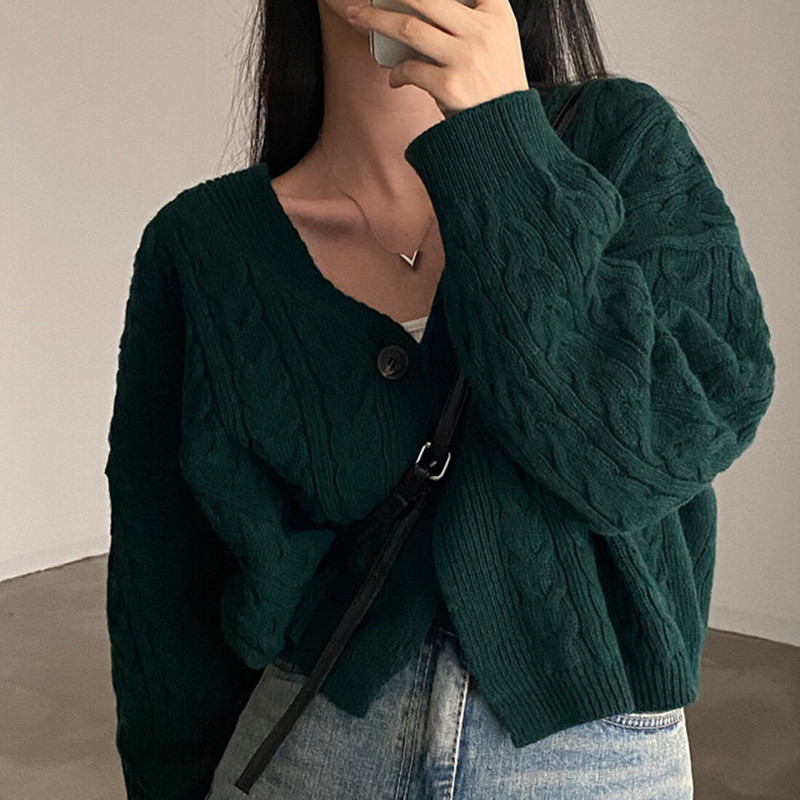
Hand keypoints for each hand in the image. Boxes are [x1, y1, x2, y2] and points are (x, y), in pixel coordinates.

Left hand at [345, 0, 529, 118]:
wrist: (508, 130)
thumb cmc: (497, 87)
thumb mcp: (500, 43)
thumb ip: (473, 21)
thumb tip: (419, 11)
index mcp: (497, 15)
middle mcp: (482, 32)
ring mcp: (465, 58)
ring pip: (409, 28)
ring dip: (376, 20)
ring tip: (358, 17)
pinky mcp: (450, 85)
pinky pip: (411, 69)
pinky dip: (397, 74)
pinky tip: (395, 78)